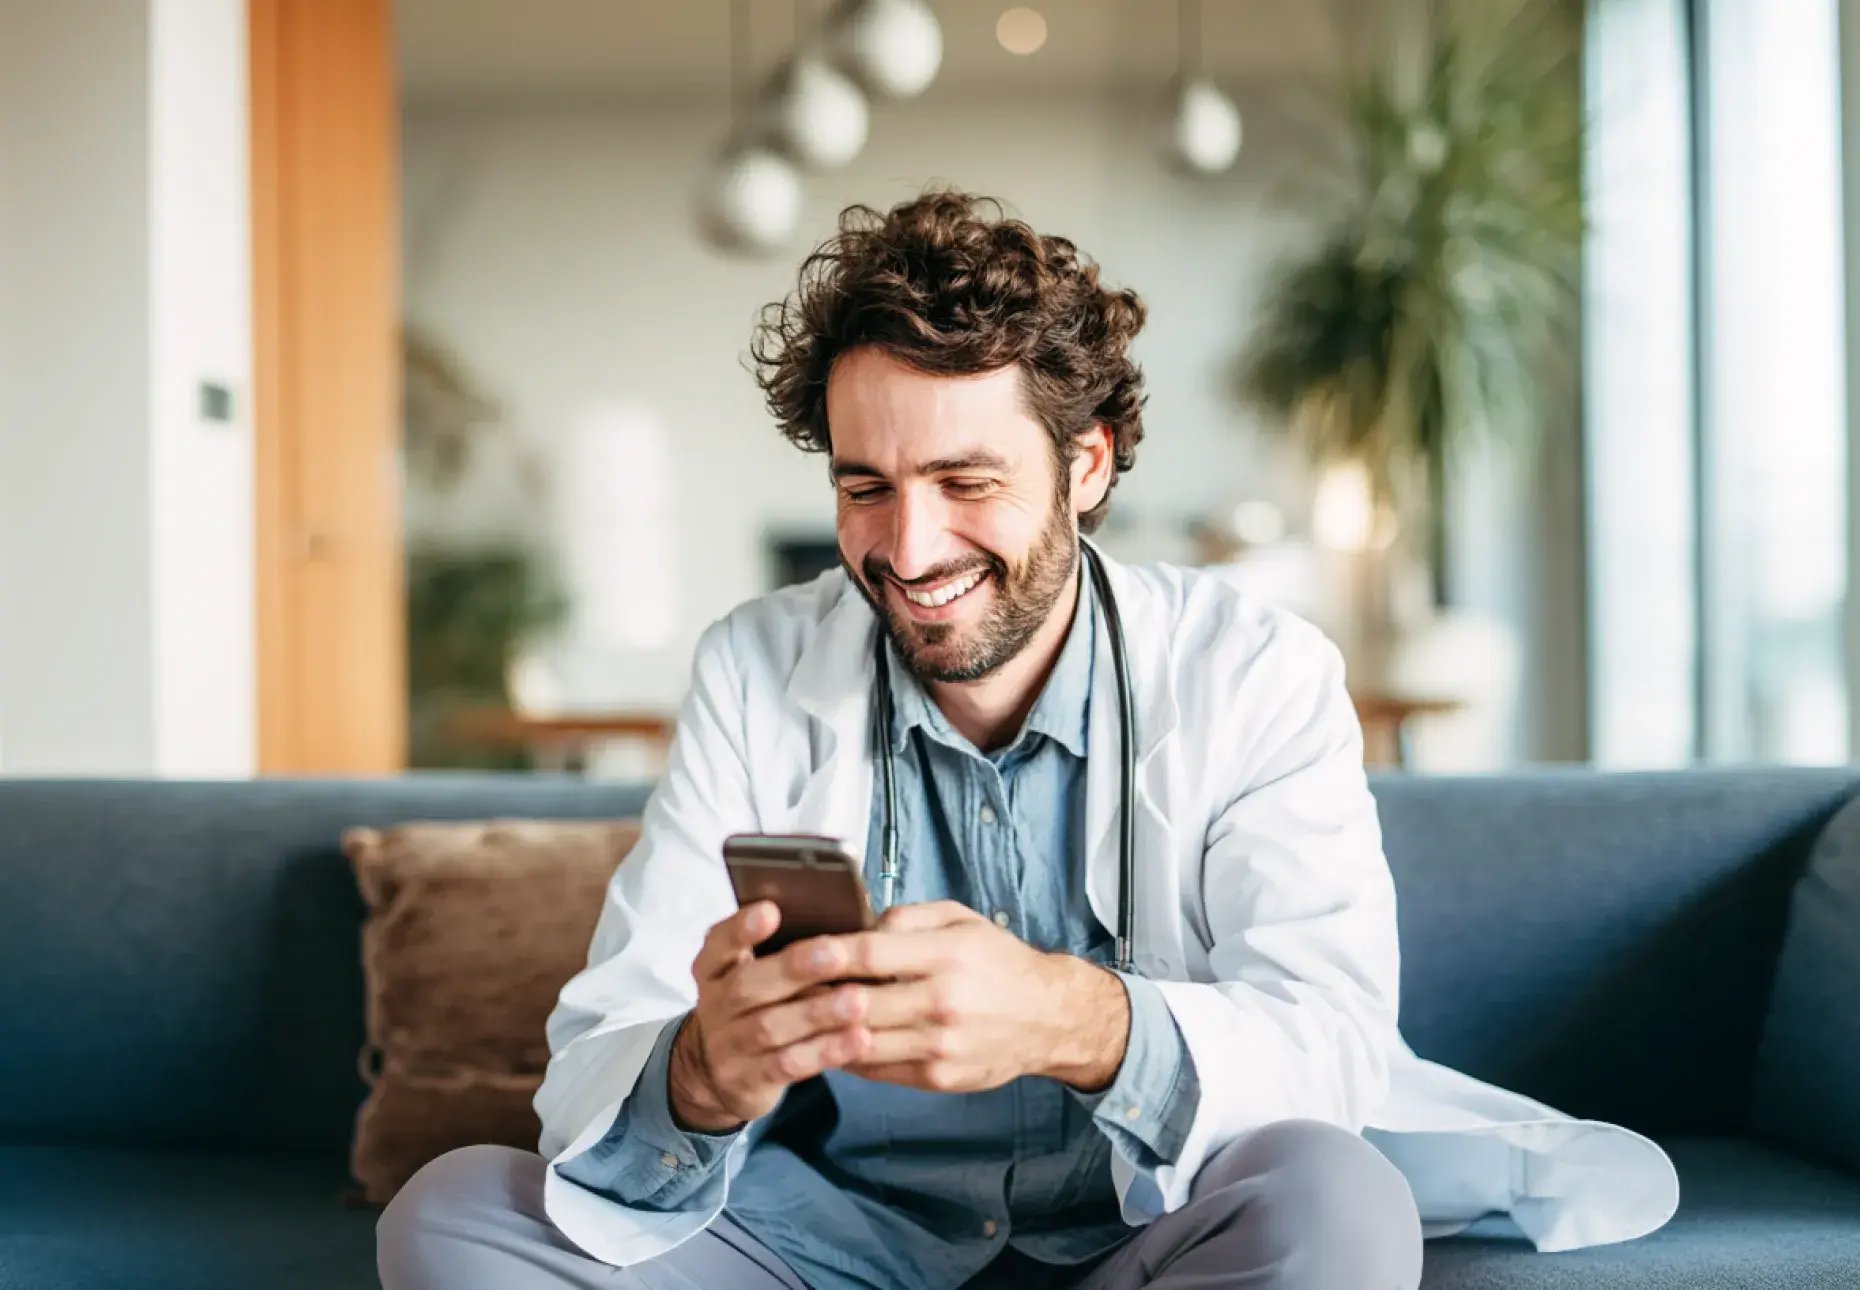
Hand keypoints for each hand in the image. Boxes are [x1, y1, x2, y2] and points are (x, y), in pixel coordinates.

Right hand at [667, 901, 875, 1132]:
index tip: (771, 910)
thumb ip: (782, 946)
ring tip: (857, 1000)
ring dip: (817, 1013)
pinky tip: (858, 1039)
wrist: (715, 1073)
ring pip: (770, 1027)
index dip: (741, 928)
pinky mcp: (750, 1079)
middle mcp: (717, 1004)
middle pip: (747, 985)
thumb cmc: (752, 1005)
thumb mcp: (748, 973)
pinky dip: (825, 1051)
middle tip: (835, 953)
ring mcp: (730, 1045)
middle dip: (792, 968)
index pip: (719, 943)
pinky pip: (789, 1065)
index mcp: (714, 968)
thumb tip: (852, 916)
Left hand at [814, 901, 1130, 1094]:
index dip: (827, 954)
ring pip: (861, 1043)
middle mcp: (944, 1002)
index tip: (795, 950)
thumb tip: (853, 929)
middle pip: (859, 1004)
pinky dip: (846, 1056)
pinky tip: (826, 1042)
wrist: (1049, 1017)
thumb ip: (906, 919)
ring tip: (792, 1020)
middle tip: (778, 990)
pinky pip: (877, 1070)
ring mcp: (941, 1046)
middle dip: (813, 997)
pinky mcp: (938, 1078)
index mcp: (948, 955)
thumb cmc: (998, 961)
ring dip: (822, 1034)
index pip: (872, 955)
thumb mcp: (960, 920)